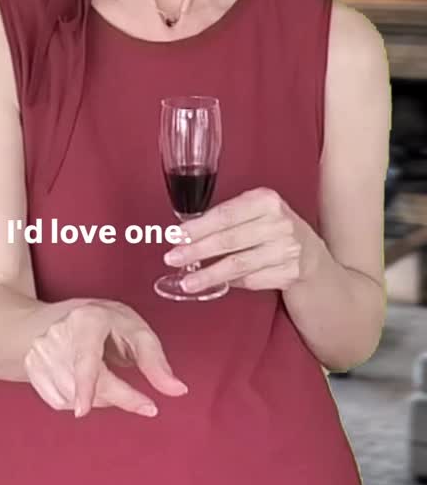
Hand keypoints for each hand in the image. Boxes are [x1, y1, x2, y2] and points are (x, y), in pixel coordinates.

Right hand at [23, 300, 188, 417]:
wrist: (51, 320)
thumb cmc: (101, 323)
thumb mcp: (133, 329)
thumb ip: (155, 361)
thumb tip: (178, 391)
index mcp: (87, 319)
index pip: (84, 357)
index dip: (85, 385)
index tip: (84, 411)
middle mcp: (58, 335)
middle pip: (89, 384)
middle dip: (118, 398)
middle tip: (143, 403)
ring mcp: (40, 354)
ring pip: (74, 399)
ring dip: (99, 399)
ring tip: (104, 376)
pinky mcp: (31, 370)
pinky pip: (60, 402)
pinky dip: (78, 401)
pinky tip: (82, 384)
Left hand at [163, 187, 320, 293]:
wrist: (311, 252)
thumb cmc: (273, 227)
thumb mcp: (257, 210)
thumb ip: (228, 216)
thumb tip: (187, 232)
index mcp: (266, 200)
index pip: (225, 215)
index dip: (199, 227)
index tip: (177, 236)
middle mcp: (279, 223)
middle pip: (229, 239)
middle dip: (197, 250)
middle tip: (174, 258)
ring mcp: (287, 249)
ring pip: (238, 264)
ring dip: (209, 274)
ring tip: (188, 281)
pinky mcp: (290, 273)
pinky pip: (251, 280)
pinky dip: (231, 283)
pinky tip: (216, 284)